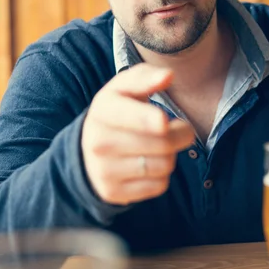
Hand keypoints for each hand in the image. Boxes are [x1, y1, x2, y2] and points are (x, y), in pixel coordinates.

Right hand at [81, 64, 194, 204]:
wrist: (88, 147)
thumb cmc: (118, 109)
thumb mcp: (125, 87)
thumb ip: (146, 77)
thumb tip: (168, 76)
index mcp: (103, 109)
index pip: (129, 116)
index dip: (148, 120)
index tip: (163, 121)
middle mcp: (99, 141)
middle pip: (161, 142)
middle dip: (180, 133)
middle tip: (177, 127)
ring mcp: (104, 170)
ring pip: (163, 164)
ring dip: (171, 154)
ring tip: (159, 145)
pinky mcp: (114, 192)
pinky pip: (159, 185)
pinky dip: (162, 175)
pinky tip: (149, 163)